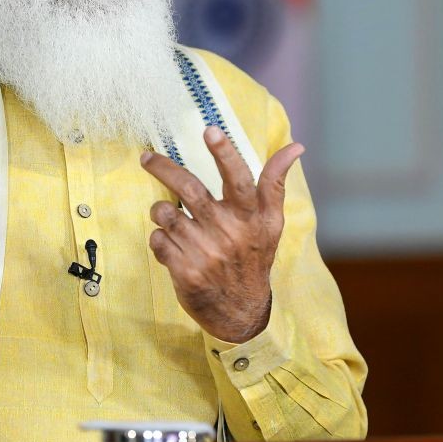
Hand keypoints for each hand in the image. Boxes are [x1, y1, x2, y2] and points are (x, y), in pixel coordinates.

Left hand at [141, 126, 303, 341]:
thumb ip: (275, 184)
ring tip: (170, 217)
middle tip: (146, 157)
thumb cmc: (254, 258)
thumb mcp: (271, 223)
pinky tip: (173, 245)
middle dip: (163, 169)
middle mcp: (227, 232)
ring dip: (161, 211)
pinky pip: (158, 240)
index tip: (210, 130)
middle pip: (189, 189)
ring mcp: (204, 253)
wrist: (241, 311)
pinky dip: (159, 238)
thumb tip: (296, 147)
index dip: (224, 153)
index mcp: (250, 217)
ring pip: (166, 214)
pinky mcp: (184, 271)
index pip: (239, 178)